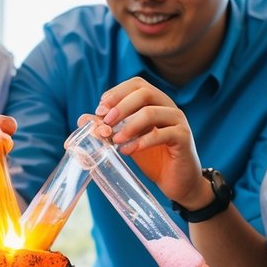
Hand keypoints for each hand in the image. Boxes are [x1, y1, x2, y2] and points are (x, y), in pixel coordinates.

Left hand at [89, 78, 206, 208]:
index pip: (136, 84)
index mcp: (156, 102)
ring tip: (116, 140)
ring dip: (129, 125)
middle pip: (144, 92)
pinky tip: (128, 151)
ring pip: (152, 111)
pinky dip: (141, 141)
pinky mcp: (183, 138)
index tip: (100, 109)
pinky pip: (162, 134)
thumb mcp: (127, 140)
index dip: (116, 93)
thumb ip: (108, 128)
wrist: (177, 181)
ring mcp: (178, 121)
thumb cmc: (152, 158)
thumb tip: (83, 118)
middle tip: (106, 122)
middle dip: (121, 106)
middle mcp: (168, 106)